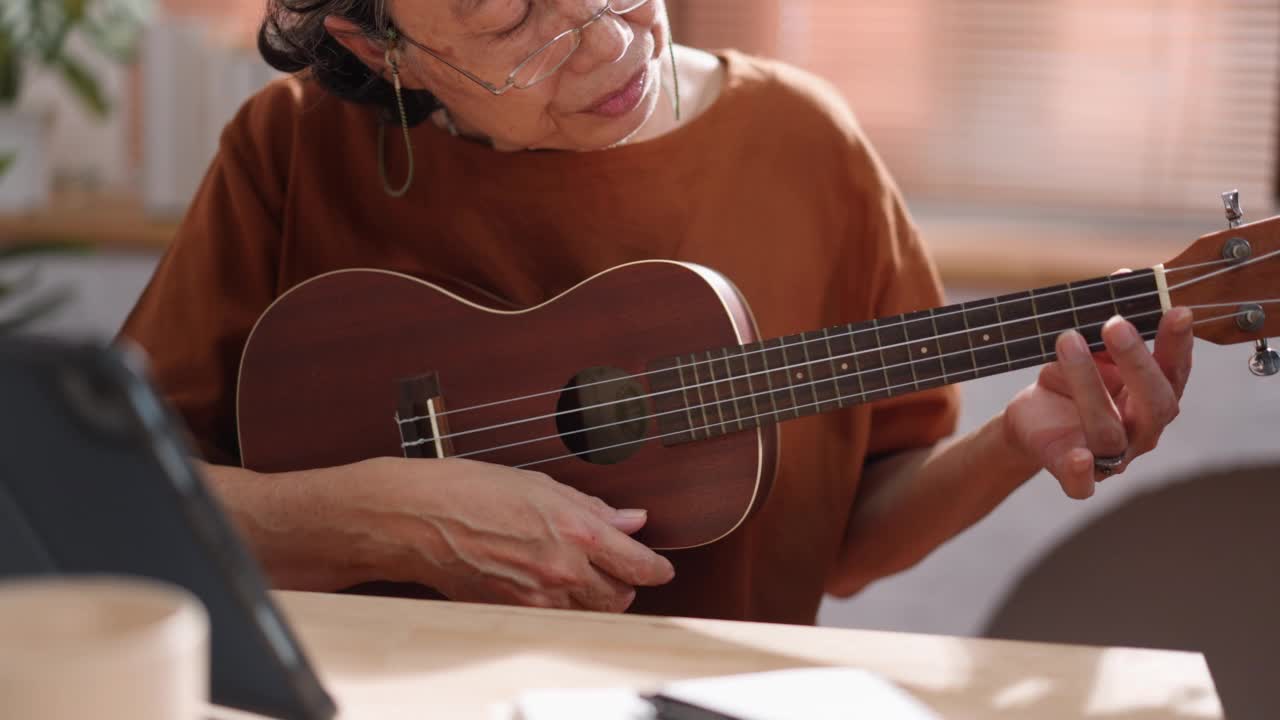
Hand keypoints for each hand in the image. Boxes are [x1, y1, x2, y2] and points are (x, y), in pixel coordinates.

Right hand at [348, 457, 674, 611]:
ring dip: (597, 598)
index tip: (662, 568)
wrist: (417, 518)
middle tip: (618, 568)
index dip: (656, 569)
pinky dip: (565, 606)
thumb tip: (631, 520)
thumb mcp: (541, 485)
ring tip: (583, 575)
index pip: (638, 564)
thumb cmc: (471, 490)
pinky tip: (553, 585)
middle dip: (626, 584)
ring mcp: (539, 595)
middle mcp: (563, 568)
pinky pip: (558, 618)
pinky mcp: (515, 611)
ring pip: (591, 612)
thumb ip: (592, 508)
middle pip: (620, 596)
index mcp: (577, 531)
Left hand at [1003, 307, 1193, 498]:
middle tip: (1114, 323)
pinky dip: (1081, 471)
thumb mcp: (1086, 350)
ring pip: (1109, 430)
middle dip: (1137, 362)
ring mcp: (1112, 456)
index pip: (1175, 372)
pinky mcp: (1075, 474)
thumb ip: (1105, 324)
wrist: (1033, 420)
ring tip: (1067, 340)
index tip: (1174, 309)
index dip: (1177, 344)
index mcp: (1154, 398)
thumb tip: (1122, 280)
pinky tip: (1079, 456)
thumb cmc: (1071, 380)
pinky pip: (1082, 482)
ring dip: (1089, 383)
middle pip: (1155, 404)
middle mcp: (1142, 430)